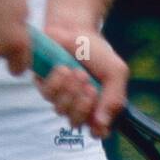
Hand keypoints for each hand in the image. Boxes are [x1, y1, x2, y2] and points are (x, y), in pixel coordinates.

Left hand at [33, 19, 128, 138]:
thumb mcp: (115, 72)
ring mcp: (60, 97)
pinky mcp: (44, 85)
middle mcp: (78, 105)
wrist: (75, 28)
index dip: (97, 129)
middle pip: (76, 123)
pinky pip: (48, 94)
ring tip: (78, 72)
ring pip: (61, 110)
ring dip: (71, 91)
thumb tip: (103, 124)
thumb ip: (115, 98)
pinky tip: (63, 68)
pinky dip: (57, 81)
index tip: (98, 117)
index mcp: (98, 106)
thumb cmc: (95, 51)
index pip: (98, 131)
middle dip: (83, 105)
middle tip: (89, 86)